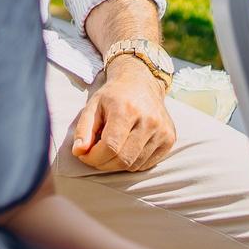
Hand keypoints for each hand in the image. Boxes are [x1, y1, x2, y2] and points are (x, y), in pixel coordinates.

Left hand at [69, 55, 178, 171]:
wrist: (141, 83)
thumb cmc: (113, 96)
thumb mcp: (93, 106)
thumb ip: (84, 129)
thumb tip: (79, 152)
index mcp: (127, 109)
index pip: (110, 146)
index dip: (93, 157)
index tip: (84, 155)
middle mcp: (149, 120)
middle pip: (123, 159)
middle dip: (103, 164)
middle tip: (94, 157)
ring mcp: (162, 131)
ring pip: (134, 165)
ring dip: (116, 164)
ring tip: (109, 150)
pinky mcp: (170, 139)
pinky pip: (146, 164)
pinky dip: (132, 163)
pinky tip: (125, 149)